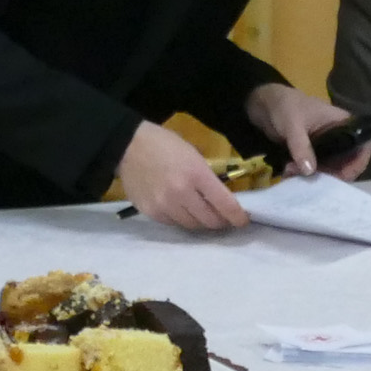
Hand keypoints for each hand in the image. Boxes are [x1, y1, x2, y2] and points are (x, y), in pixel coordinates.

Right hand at [118, 121, 248, 232]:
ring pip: (192, 226)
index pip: (225, 205)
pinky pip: (173, 224)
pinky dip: (181, 219)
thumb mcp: (193, 154)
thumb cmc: (164, 144)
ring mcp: (165, 205)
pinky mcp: (151, 212)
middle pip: (210, 221)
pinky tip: (180, 209)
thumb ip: (208, 178)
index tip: (243, 220)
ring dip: (200, 222)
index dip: (238, 217)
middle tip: (222, 218)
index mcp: (196, 174)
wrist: (127, 145)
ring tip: (201, 214)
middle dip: (220, 221)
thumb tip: (222, 199)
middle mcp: (182, 194)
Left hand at [248, 81, 370, 180]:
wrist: (262, 104)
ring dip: (314, 176)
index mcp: (342, 123)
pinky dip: (305, 174)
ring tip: (292, 173)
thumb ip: (301, 145)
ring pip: (330, 170)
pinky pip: (316, 170)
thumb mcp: (292, 124)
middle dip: (331, 175)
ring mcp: (325, 147)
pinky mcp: (312, 154)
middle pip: (348, 163)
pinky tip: (289, 173)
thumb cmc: (283, 105)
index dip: (359, 162)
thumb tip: (310, 171)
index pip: (364, 146)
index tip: (343, 176)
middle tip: (312, 179)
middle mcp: (339, 137)